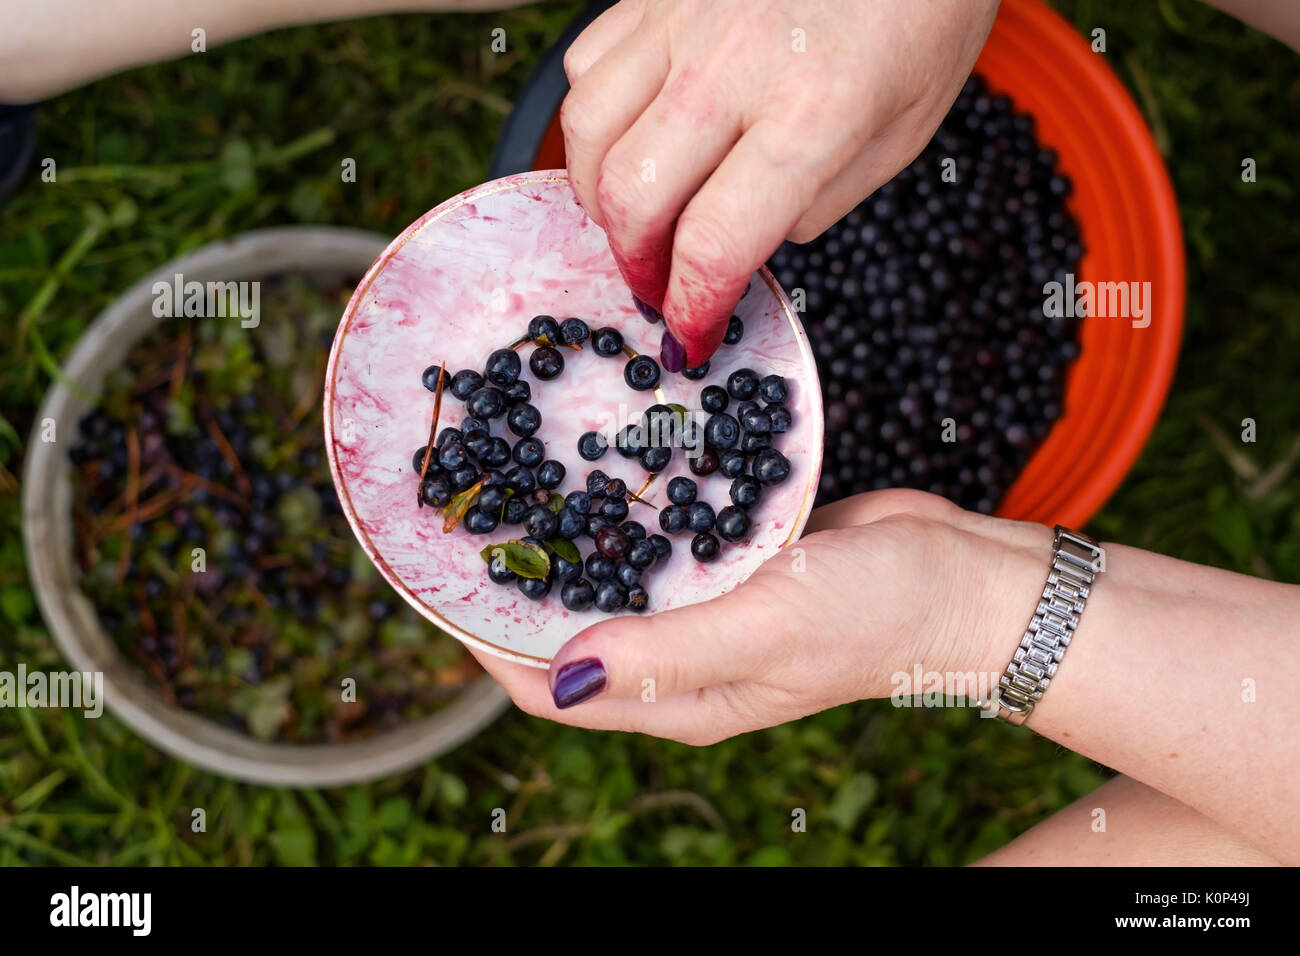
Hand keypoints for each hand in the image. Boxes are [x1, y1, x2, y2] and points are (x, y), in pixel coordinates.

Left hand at [467, 489, 1048, 744]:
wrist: (965, 580)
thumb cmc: (876, 616)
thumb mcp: (766, 631)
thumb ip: (665, 653)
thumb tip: (560, 672)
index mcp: (676, 699)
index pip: (550, 688)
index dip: (485, 642)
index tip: (441, 582)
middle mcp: (678, 657)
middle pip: (568, 627)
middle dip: (515, 584)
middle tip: (469, 513)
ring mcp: (705, 605)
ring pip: (611, 574)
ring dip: (566, 537)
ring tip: (516, 474)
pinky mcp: (732, 559)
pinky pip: (662, 534)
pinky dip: (628, 506)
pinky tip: (604, 455)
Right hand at [559, 0, 999, 365]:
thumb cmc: (925, 13)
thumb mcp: (903, 133)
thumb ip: (818, 202)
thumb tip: (742, 245)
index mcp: (813, 114)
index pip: (714, 244)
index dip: (690, 309)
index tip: (689, 337)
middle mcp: (734, 65)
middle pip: (633, 198)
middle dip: (636, 266)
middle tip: (657, 285)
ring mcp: (684, 17)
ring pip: (588, 132)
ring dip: (599, 199)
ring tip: (634, 219)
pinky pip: (586, 65)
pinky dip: (593, 121)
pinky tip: (629, 139)